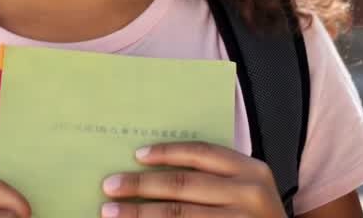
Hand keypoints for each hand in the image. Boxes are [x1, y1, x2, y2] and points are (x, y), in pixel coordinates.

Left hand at [101, 142, 285, 216]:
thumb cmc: (252, 214)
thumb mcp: (244, 189)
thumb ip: (211, 176)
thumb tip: (148, 164)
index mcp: (252, 171)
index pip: (201, 152)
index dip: (166, 152)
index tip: (136, 156)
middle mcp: (250, 195)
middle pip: (182, 184)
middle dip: (140, 185)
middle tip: (109, 186)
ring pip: (178, 215)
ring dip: (139, 213)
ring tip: (111, 211)